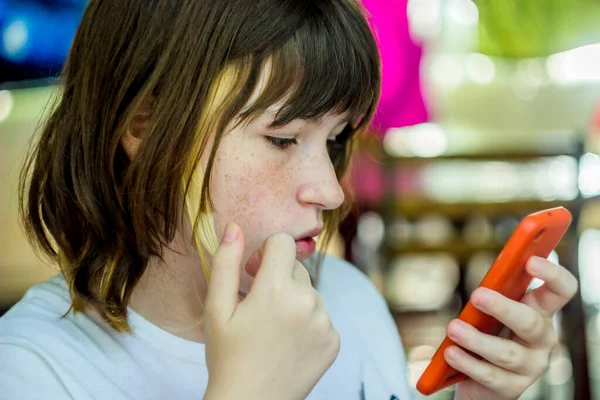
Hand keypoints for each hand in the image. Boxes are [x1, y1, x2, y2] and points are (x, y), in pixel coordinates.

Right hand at [203, 223, 339, 399]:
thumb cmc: (227, 355)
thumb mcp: (217, 308)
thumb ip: (226, 262)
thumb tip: (235, 227)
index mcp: (277, 289)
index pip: (283, 242)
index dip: (265, 253)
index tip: (252, 274)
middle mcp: (308, 302)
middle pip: (297, 267)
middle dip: (279, 278)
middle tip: (259, 308)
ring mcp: (325, 323)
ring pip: (310, 291)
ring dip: (294, 300)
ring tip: (273, 329)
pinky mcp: (334, 340)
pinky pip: (321, 314)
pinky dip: (308, 321)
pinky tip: (289, 342)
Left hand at [446, 256, 577, 399]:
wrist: (475, 376)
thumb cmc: (484, 331)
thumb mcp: (488, 310)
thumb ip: (492, 294)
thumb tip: (484, 284)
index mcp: (539, 312)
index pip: (561, 290)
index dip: (552, 274)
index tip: (531, 260)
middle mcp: (542, 339)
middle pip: (530, 323)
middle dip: (503, 308)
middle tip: (476, 294)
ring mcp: (530, 366)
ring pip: (508, 353)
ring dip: (477, 339)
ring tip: (453, 328)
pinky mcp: (512, 388)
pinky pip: (490, 375)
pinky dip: (467, 363)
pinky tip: (450, 353)